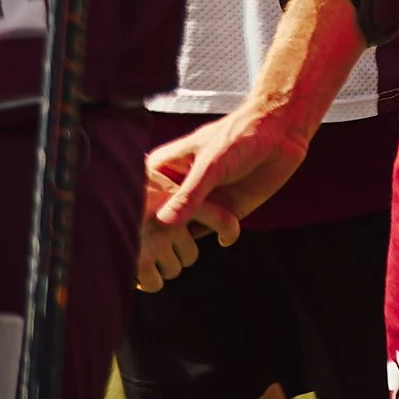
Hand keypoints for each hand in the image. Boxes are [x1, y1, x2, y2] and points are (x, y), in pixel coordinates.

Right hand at [141, 100, 312, 274]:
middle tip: (136, 260)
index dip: (127, 215)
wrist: (282, 133)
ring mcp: (201, 201)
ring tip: (159, 265)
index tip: (117, 235)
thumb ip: (191, 193)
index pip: (138, 195)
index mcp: (167, 167)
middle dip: (148, 238)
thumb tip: (164, 223)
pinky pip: (207, 233)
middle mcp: (180, 188)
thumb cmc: (241, 137)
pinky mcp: (223, 211)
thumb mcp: (212, 164)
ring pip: (179, 231)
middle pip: (155, 219)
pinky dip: (202, 244)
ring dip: (174, 246)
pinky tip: (196, 252)